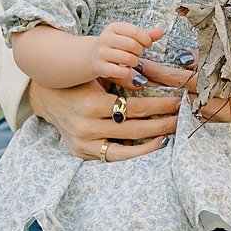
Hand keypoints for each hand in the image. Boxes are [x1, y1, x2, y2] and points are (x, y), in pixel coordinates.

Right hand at [27, 62, 191, 159]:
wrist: (49, 96)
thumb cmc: (80, 80)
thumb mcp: (99, 73)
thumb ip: (125, 77)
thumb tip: (157, 79)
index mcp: (92, 103)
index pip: (134, 108)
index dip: (159, 105)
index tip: (177, 101)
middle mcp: (86, 126)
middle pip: (133, 129)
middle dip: (161, 123)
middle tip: (181, 117)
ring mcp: (83, 143)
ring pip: (125, 148)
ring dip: (151, 142)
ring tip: (170, 134)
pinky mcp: (82, 153)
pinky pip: (112, 157)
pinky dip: (134, 153)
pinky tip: (151, 145)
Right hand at [92, 21, 157, 83]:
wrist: (93, 56)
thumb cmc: (116, 45)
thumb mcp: (129, 36)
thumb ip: (145, 34)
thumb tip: (161, 32)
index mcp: (113, 27)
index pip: (135, 31)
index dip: (146, 39)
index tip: (148, 44)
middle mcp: (105, 38)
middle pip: (132, 45)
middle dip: (140, 51)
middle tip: (139, 53)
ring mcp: (102, 53)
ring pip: (128, 58)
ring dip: (135, 62)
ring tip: (133, 61)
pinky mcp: (101, 67)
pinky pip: (121, 71)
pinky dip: (128, 71)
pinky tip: (126, 69)